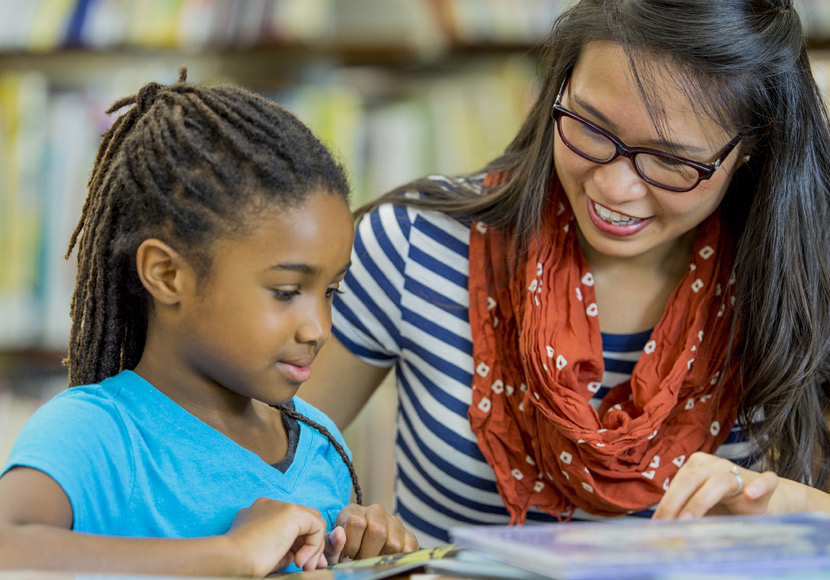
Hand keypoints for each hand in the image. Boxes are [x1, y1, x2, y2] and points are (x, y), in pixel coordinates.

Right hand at [226, 497, 327, 575]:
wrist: (232, 558)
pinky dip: (313, 545)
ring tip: (303, 565)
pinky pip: (316, 525)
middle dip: (309, 546)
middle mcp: (270, 506)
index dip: (298, 546)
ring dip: (312, 547)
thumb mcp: (267, 555)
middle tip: (307, 567)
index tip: (300, 564)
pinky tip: (299, 560)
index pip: (287, 526)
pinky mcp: (292, 512)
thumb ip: (285, 551)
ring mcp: (280, 506)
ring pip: (311, 522)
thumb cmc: (244, 562)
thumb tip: (303, 556)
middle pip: (301, 522)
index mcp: (258, 514)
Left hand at [326, 503, 418, 562]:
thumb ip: (331, 542)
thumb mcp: (333, 547)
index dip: (350, 546)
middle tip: (360, 561)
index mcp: (354, 511)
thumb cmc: (344, 550)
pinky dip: (397, 560)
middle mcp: (376, 512)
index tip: (345, 557)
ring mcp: (394, 523)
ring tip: (371, 561)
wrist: (361, 553)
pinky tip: (385, 561)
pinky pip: (407, 549)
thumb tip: (339, 534)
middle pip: (377, 531)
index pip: (356, 523)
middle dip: (366, 554)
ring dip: (381, 558)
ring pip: (393, 542)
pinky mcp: (409, 536)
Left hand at [652, 452, 779, 518]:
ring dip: (702, 500)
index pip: (678, 482)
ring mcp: (742, 472)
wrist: (766, 501)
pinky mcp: (767, 483)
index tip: (657, 525)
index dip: (667, 503)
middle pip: (692, 478)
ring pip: (720, 481)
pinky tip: (750, 494)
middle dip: (677, 502)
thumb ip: (685, 514)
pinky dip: (760, 486)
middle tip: (669, 524)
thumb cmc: (727, 506)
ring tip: (689, 519)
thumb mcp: (703, 509)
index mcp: (697, 466)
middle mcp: (716, 464)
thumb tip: (662, 530)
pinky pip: (766, 481)